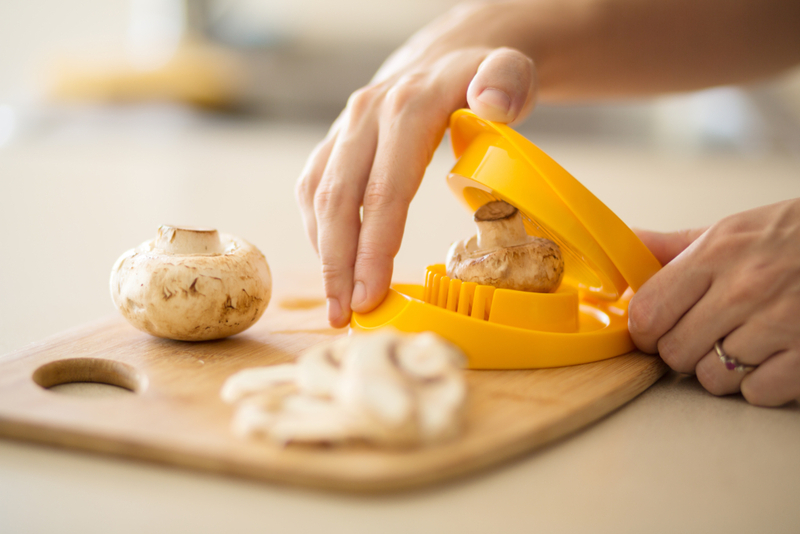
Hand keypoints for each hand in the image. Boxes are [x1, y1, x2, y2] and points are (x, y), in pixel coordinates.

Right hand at [295, 2, 536, 326]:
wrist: (441, 60)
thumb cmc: (479, 79)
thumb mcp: (509, 70)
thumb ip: (507, 80)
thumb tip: (492, 103)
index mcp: (406, 108)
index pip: (383, 189)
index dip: (373, 248)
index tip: (371, 297)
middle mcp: (364, 118)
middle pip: (339, 200)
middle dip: (338, 266)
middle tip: (345, 317)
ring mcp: (344, 131)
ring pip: (318, 199)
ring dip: (323, 256)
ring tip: (336, 307)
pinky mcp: (334, 145)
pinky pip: (313, 192)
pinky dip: (319, 235)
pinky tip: (334, 269)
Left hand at [629, 199, 799, 405]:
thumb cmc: (793, 238)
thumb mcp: (730, 231)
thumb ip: (673, 247)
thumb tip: (625, 243)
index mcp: (716, 254)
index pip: (647, 312)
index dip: (644, 330)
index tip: (654, 330)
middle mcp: (744, 289)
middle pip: (674, 352)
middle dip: (682, 351)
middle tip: (704, 336)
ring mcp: (780, 323)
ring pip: (711, 379)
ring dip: (721, 370)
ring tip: (744, 344)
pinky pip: (756, 393)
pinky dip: (760, 383)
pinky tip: (772, 357)